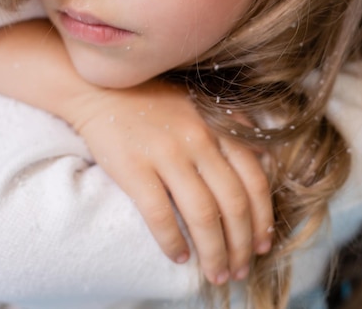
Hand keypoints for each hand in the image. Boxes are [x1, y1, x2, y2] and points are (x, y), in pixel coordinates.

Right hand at [69, 78, 273, 285]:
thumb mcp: (199, 105)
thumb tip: (263, 161)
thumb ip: (230, 128)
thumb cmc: (152, 100)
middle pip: (232, 203)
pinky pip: (160, 215)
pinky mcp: (134, 168)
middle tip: (240, 270)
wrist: (101, 90)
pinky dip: (172, 242)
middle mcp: (198, 139)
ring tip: (216, 273)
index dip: (262, 218)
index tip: (262, 244)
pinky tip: (179, 256)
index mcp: (217, 125)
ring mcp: (166, 153)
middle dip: (241, 245)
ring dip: (214, 252)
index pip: (254, 179)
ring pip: (202, 215)